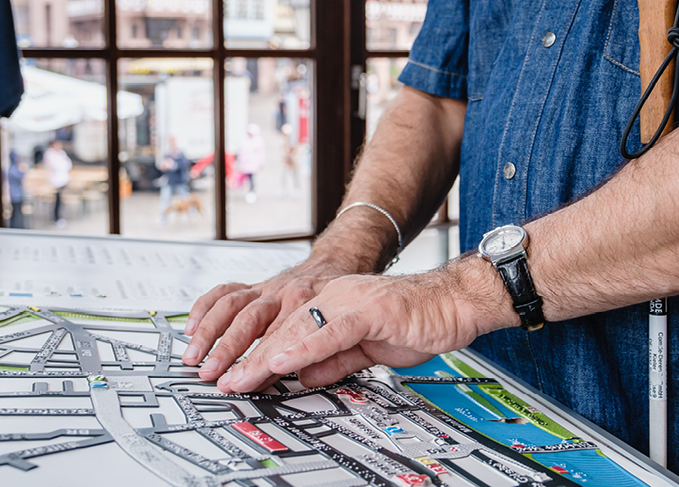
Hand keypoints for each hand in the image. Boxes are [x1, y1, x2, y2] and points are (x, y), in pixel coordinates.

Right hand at [181, 261, 348, 380]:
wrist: (338, 267)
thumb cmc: (338, 304)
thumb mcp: (343, 330)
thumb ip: (327, 354)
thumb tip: (307, 379)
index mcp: (309, 304)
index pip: (278, 338)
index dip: (257, 363)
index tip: (241, 382)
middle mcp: (284, 294)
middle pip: (251, 321)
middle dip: (228, 350)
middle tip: (213, 374)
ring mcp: (267, 289)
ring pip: (232, 306)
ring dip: (209, 332)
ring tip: (194, 357)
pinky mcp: (254, 286)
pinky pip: (223, 292)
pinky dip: (204, 308)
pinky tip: (190, 327)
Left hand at [214, 261, 514, 393]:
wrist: (455, 304)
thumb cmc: (419, 320)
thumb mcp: (366, 348)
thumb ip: (333, 359)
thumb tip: (304, 374)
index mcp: (334, 305)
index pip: (287, 332)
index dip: (257, 356)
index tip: (235, 376)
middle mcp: (336, 297)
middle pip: (283, 329)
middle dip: (249, 357)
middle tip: (223, 380)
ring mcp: (351, 300)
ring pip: (299, 328)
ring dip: (268, 355)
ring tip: (242, 376)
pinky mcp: (369, 309)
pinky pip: (331, 330)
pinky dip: (305, 347)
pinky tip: (285, 360)